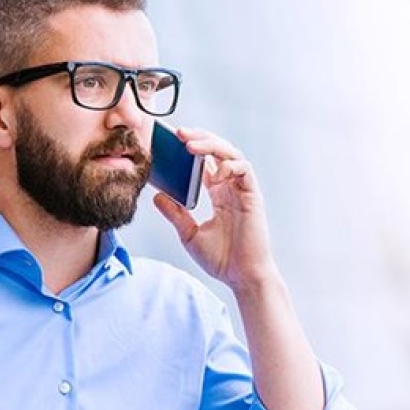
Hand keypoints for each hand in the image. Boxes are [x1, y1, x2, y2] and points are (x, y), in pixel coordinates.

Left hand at [152, 128, 275, 292]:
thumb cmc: (221, 259)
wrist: (241, 277)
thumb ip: (175, 214)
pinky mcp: (253, 196)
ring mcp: (242, 190)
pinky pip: (244, 169)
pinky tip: (215, 170)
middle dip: (200, 138)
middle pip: (217, 151)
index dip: (191, 148)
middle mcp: (230, 188)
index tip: (170, 141)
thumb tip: (157, 195)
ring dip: (211, 145)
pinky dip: (230, 164)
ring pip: (230, 154)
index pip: (205, 162)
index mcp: (218, 194)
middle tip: (179, 133)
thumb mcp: (189, 234)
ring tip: (190, 144)